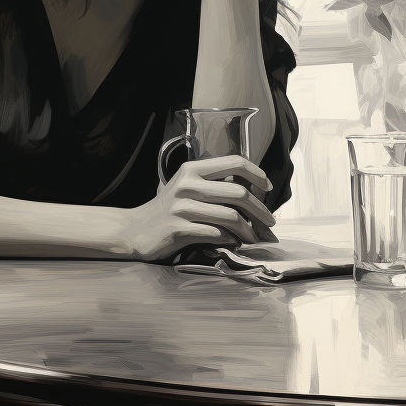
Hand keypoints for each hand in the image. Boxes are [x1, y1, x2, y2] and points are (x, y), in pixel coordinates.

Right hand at [124, 155, 275, 262]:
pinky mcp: (178, 229)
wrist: (136, 229)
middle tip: (269, 222)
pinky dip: (231, 240)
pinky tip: (234, 242)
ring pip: (230, 216)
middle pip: (238, 193)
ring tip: (254, 237)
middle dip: (260, 210)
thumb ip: (215, 185)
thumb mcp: (189, 188)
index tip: (268, 187)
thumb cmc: (170, 209)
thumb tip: (255, 196)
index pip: (234, 162)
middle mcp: (187, 185)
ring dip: (249, 230)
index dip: (257, 174)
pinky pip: (216, 234)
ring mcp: (181, 207)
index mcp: (192, 169)